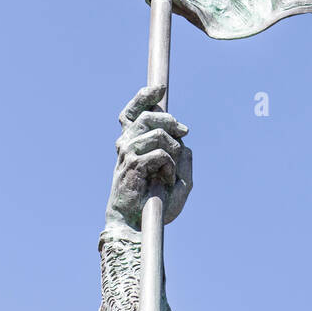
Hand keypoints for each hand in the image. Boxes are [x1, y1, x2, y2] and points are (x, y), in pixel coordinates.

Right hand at [105, 85, 192, 231]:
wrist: (138, 222)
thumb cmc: (155, 201)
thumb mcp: (178, 176)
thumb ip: (182, 155)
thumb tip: (183, 138)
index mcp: (133, 144)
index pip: (134, 112)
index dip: (144, 97)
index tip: (159, 88)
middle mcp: (126, 144)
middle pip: (150, 116)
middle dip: (172, 121)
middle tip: (184, 132)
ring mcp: (128, 153)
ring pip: (160, 134)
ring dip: (174, 152)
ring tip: (170, 172)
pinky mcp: (133, 164)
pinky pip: (163, 154)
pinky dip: (170, 168)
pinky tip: (164, 180)